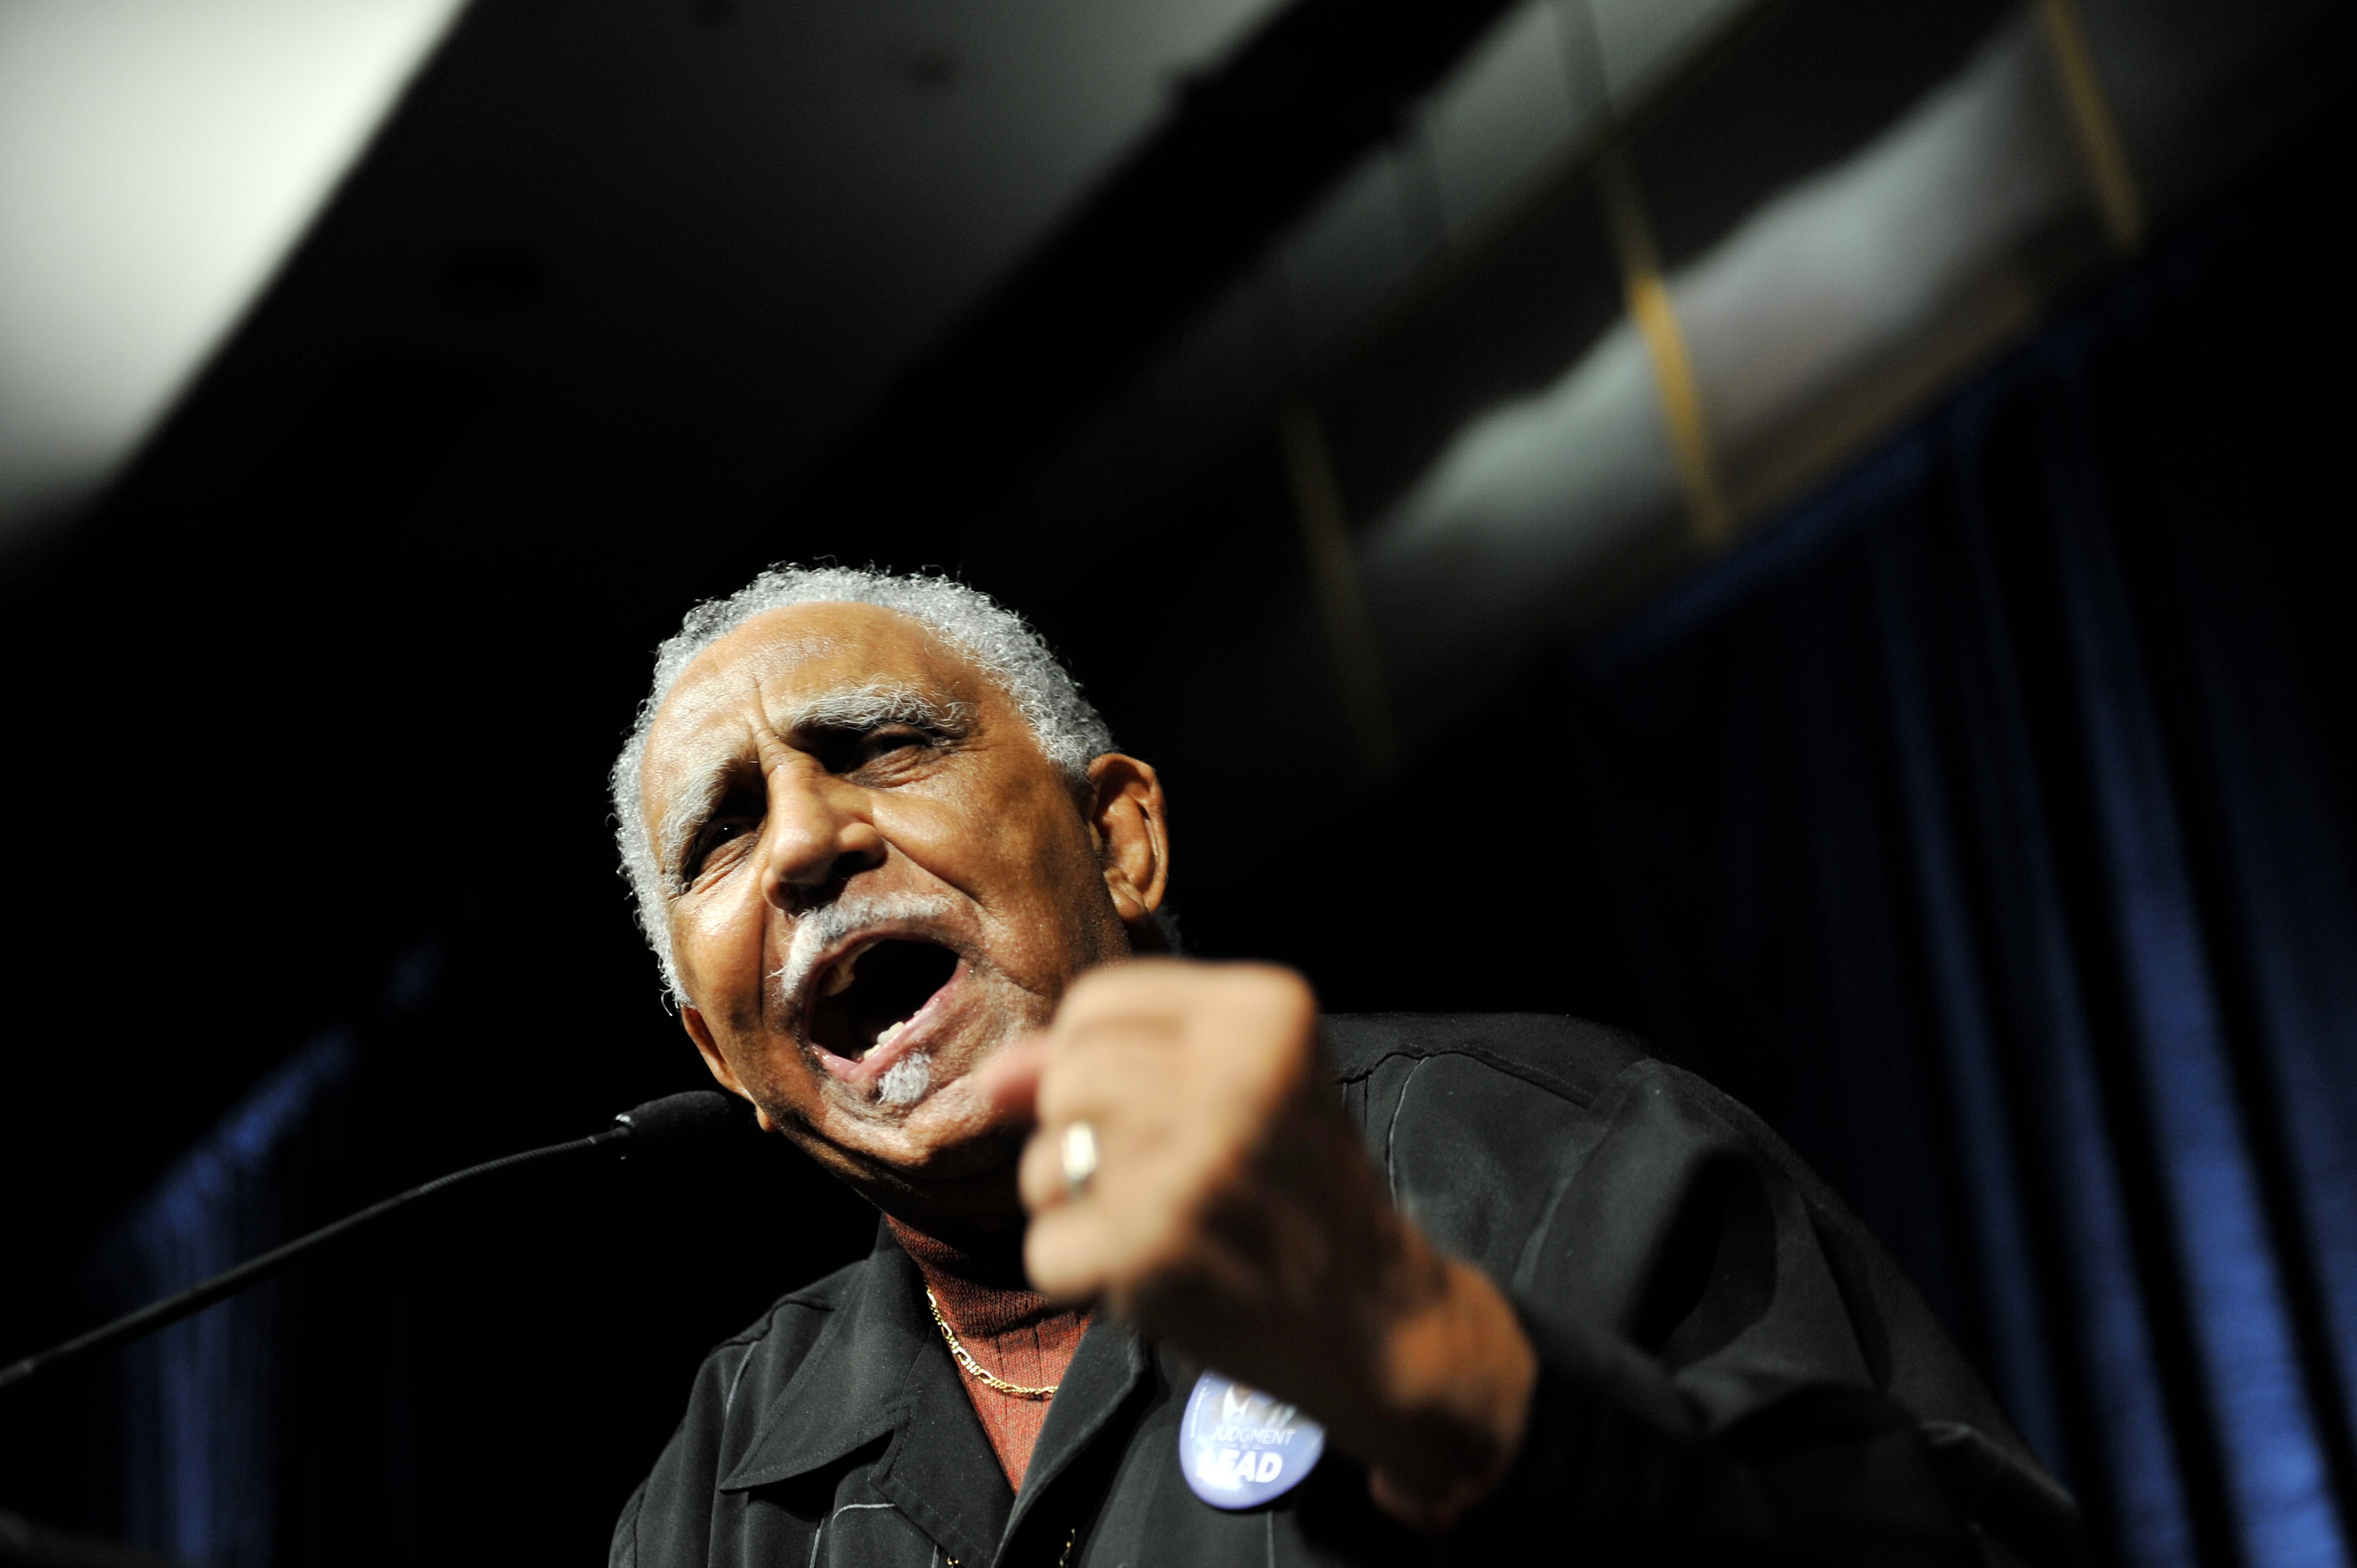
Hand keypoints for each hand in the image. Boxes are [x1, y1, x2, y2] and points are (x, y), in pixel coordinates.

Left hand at [970, 960, 1536, 1529]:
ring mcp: (1195, 1163)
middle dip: (1082, 1134)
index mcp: (1264, 1009)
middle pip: (1066, 1077)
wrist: (1375, 1316)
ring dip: (1078, 1206)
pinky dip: (1083, 1274)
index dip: (1090, 1059)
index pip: (1096, 1001)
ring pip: (1042, 1162)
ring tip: (1158, 1222)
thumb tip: (991, 1077)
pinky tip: (1152, 1272)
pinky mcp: (1157, 1248)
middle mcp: (1237, 1073)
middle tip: (1159, 1175)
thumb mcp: (1233, 1086)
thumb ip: (1108, 1058)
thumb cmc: (1290, 1187)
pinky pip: (1046, 1249)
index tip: (1148, 1108)